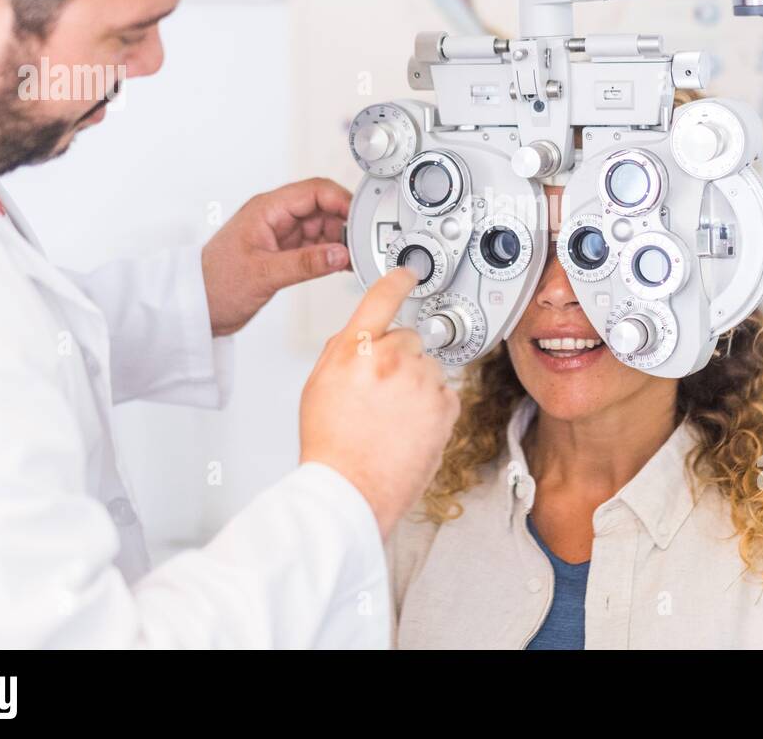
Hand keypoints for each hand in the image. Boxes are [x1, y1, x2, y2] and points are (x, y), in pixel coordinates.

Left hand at [202, 178, 351, 336]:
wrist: (197, 308)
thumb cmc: (214, 284)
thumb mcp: (263, 274)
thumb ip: (305, 263)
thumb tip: (340, 254)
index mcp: (267, 209)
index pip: (314, 191)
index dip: (341, 199)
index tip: (361, 216)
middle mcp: (276, 218)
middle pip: (323, 207)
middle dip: (345, 223)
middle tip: (362, 244)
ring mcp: (282, 235)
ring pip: (323, 227)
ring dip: (341, 241)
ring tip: (355, 258)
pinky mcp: (285, 253)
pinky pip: (317, 246)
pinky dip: (332, 254)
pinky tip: (344, 265)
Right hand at [299, 267, 459, 538]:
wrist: (349, 489)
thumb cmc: (330, 445)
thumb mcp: (318, 385)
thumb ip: (340, 351)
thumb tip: (357, 336)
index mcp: (356, 348)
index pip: (382, 297)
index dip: (398, 280)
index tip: (408, 274)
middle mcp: (391, 359)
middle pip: (408, 338)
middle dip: (399, 358)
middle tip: (381, 392)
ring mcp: (421, 382)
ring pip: (428, 367)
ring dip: (416, 385)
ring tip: (393, 417)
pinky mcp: (444, 407)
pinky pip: (444, 393)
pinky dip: (432, 407)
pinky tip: (409, 427)